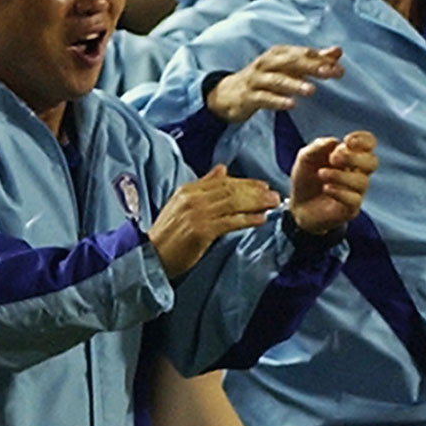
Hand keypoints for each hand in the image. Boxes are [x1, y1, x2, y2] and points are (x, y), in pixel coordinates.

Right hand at [148, 165, 280, 275]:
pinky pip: (230, 222)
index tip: (263, 185)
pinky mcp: (201, 231)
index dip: (246, 182)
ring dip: (256, 203)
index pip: (223, 181)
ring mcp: (196, 214)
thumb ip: (203, 185)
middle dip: (255, 192)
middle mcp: (192, 198)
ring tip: (273, 204)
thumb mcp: (182, 204)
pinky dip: (248, 219)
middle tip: (274, 194)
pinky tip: (261, 219)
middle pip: (231, 190)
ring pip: (233, 203)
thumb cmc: (168, 234)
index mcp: (188, 190)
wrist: (150, 256)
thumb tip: (222, 169)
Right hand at [207, 46, 343, 122]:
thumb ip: (313, 60)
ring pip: (277, 79)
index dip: (321, 60)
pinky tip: (291, 104)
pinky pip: (264, 98)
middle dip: (312, 67)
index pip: (303, 53)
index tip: (340, 68)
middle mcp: (267, 63)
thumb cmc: (264, 78)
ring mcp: (257, 79)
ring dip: (295, 84)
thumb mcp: (287, 67)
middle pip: (291, 62)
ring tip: (312, 90)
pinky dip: (278, 100)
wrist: (229, 94)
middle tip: (330, 74)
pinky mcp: (249, 96)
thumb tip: (337, 51)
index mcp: (279, 54)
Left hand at [289, 131, 378, 234]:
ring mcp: (356, 192)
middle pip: (372, 162)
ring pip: (362, 181)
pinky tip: (326, 188)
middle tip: (333, 158)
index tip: (348, 141)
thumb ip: (318, 147)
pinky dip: (340, 191)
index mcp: (351, 156)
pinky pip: (355, 199)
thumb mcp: (305, 158)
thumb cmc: (305, 178)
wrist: (297, 206)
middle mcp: (358, 173)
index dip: (364, 139)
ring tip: (321, 174)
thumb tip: (335, 141)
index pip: (369, 143)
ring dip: (341, 175)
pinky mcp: (351, 209)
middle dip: (354, 158)